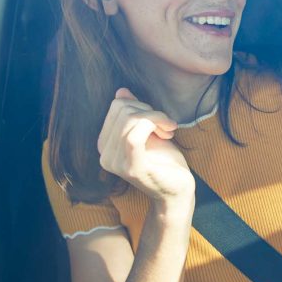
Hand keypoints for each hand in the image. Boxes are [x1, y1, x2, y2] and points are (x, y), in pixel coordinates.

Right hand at [97, 89, 194, 211]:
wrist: (177, 190)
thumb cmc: (164, 161)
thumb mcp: (148, 131)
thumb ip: (133, 112)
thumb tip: (121, 91)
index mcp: (104, 145)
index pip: (116, 107)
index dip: (141, 106)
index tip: (159, 119)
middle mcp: (104, 155)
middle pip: (122, 110)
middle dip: (149, 110)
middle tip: (166, 125)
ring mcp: (115, 163)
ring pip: (129, 119)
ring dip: (156, 117)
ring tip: (169, 129)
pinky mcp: (131, 167)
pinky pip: (135, 134)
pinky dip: (155, 123)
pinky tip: (169, 132)